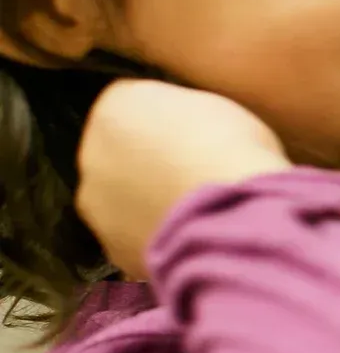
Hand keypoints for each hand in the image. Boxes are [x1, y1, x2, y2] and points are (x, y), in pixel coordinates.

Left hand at [76, 80, 291, 279]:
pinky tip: (191, 235)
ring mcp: (97, 209)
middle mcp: (91, 154)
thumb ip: (177, 109)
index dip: (167, 117)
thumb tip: (178, 123)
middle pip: (120, 152)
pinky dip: (157, 234)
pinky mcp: (115, 251)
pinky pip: (136, 235)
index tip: (196, 130)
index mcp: (115, 107)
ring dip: (149, 200)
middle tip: (196, 170)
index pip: (134, 102)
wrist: (234, 220)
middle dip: (149, 160)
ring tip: (197, 209)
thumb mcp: (211, 102)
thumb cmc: (231, 150)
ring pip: (123, 198)